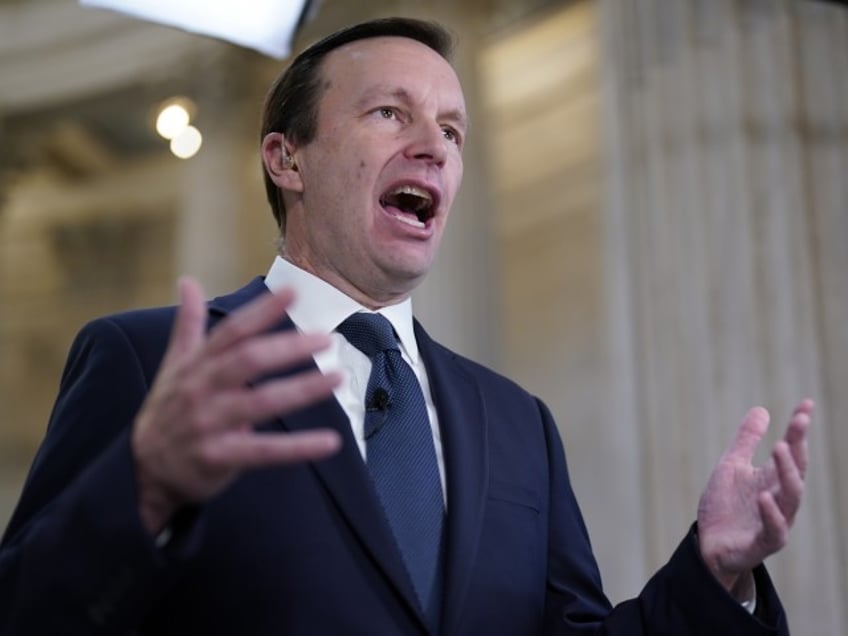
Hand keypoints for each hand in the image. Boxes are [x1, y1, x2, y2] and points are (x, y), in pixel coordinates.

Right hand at [132, 277, 341, 533]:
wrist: (144, 470)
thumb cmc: (168, 411)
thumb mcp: (173, 366)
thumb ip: (188, 325)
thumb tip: (188, 281)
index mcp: (196, 365)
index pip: (231, 331)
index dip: (261, 311)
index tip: (293, 291)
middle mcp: (201, 390)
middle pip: (248, 361)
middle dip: (288, 348)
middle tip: (326, 338)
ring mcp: (208, 424)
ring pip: (261, 402)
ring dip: (303, 389)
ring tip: (338, 376)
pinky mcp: (219, 458)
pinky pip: (265, 451)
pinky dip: (299, 448)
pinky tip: (330, 441)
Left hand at [697, 399, 812, 593]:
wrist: (708, 544)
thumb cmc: (724, 506)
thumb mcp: (731, 466)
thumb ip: (746, 441)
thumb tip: (762, 409)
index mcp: (772, 479)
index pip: (792, 450)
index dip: (799, 428)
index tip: (806, 404)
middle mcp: (779, 499)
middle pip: (795, 471)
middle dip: (798, 447)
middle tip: (797, 422)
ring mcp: (774, 521)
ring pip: (791, 498)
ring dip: (787, 473)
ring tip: (780, 447)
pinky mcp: (762, 543)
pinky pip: (773, 530)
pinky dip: (770, 513)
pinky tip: (763, 496)